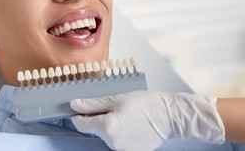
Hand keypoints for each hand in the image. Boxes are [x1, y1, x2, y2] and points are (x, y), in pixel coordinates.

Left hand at [70, 91, 224, 150]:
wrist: (170, 115)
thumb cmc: (147, 104)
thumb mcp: (116, 98)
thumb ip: (93, 104)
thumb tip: (74, 105)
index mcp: (107, 127)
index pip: (81, 124)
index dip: (79, 115)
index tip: (81, 109)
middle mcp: (112, 142)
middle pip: (95, 129)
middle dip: (99, 118)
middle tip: (114, 106)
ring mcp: (122, 150)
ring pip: (107, 135)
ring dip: (111, 125)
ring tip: (127, 114)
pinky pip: (119, 142)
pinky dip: (121, 133)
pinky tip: (132, 124)